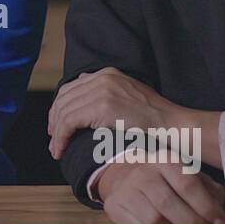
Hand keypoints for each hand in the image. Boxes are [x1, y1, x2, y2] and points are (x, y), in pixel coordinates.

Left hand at [48, 67, 179, 159]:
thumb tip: (83, 96)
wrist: (171, 123)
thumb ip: (105, 92)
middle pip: (64, 98)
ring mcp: (102, 91)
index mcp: (107, 74)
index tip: (56, 125)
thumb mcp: (127, 95)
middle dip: (54, 120)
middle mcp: (102, 78)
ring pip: (64, 112)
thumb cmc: (153, 118)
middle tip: (53, 139)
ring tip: (56, 149)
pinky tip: (61, 149)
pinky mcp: (102, 107)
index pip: (71, 88)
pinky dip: (61, 137)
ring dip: (56, 134)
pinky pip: (69, 122)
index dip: (59, 107)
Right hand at [97, 158, 224, 223]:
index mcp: (165, 160)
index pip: (188, 184)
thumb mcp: (185, 174)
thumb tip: (219, 206)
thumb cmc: (163, 179)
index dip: (207, 207)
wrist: (123, 176)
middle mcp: (144, 173)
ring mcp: (127, 190)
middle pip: (169, 204)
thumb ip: (206, 188)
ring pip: (153, 221)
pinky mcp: (115, 206)